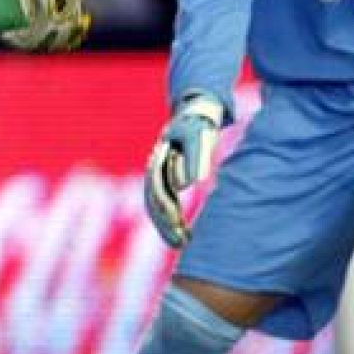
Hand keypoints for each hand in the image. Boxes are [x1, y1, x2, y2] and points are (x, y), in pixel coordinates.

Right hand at [143, 93, 224, 247]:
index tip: (177, 226)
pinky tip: (184, 234)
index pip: (156, 190)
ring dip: (167, 225)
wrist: (196, 109)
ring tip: (181, 243)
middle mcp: (155, 168)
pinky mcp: (168, 177)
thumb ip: (196, 156)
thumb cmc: (199, 122)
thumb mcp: (199, 134)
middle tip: (180, 243)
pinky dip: (173, 219)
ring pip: (158, 205)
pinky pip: (166, 202)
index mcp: (159, 159)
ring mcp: (160, 173)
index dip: (165, 211)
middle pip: (154, 201)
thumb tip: (190, 183)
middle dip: (164, 224)